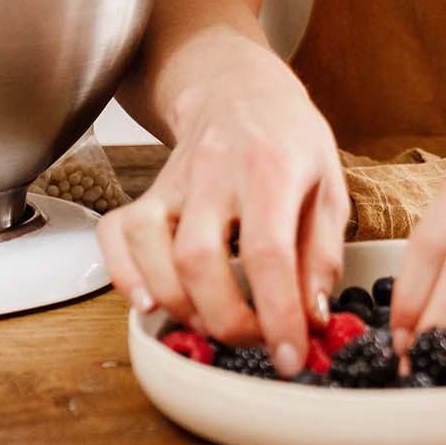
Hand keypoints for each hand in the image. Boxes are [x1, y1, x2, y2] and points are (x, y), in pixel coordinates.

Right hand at [96, 44, 348, 376]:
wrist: (241, 90)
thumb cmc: (290, 138)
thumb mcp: (329, 184)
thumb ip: (323, 252)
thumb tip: (312, 316)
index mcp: (272, 166)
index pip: (268, 251)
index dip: (278, 313)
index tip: (289, 354)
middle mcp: (216, 170)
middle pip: (201, 259)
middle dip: (226, 319)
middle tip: (254, 339)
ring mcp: (174, 179)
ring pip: (154, 252)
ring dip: (181, 307)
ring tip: (214, 321)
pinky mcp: (146, 190)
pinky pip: (116, 236)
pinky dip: (124, 277)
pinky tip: (151, 301)